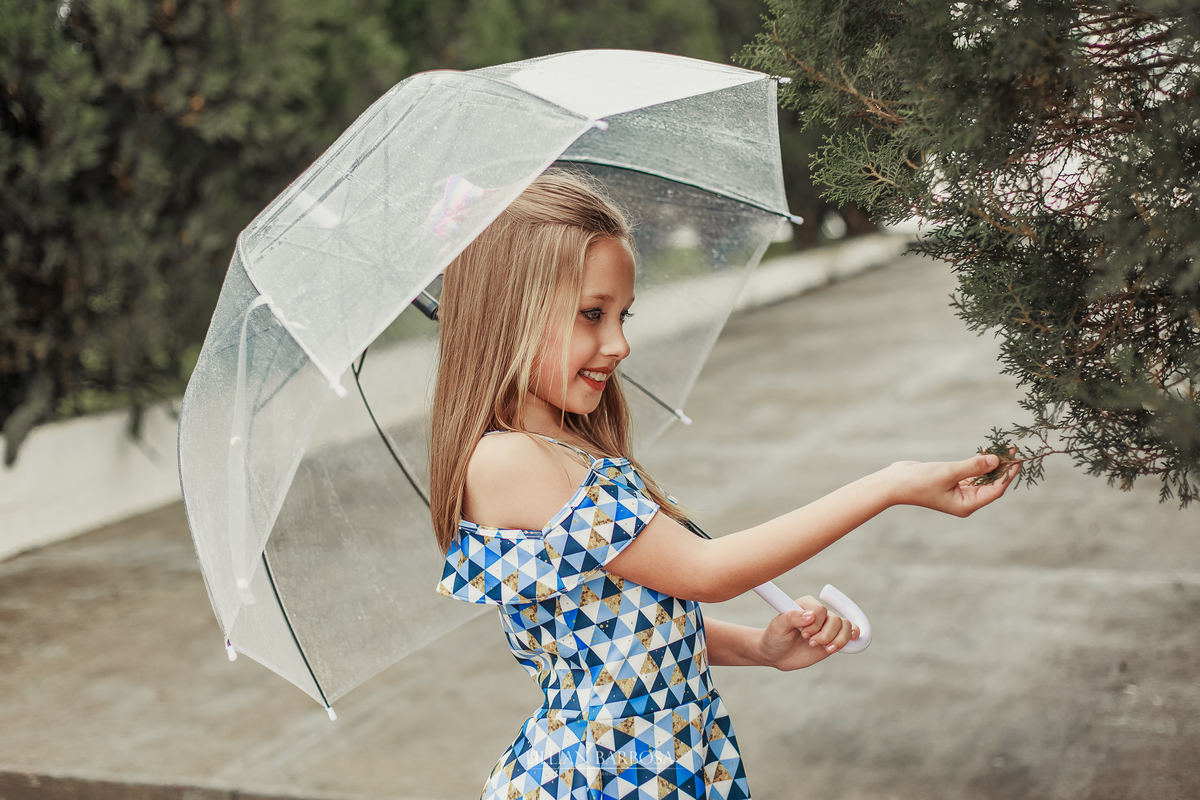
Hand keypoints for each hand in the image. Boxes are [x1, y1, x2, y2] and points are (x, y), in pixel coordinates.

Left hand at [758, 595, 857, 670]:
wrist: (775, 654)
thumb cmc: (774, 637)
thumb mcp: (778, 626)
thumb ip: (792, 618)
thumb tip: (811, 615)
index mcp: (805, 605)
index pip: (821, 610)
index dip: (815, 624)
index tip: (803, 634)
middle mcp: (818, 614)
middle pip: (835, 620)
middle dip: (825, 635)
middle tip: (810, 642)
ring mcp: (826, 626)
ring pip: (845, 626)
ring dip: (837, 640)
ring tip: (825, 648)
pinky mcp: (832, 638)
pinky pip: (850, 632)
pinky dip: (851, 637)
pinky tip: (847, 642)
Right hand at [882, 452, 1017, 516]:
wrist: (894, 482)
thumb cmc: (919, 482)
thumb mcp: (948, 472)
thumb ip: (973, 466)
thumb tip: (996, 459)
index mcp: (966, 504)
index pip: (995, 490)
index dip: (1007, 475)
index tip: (1016, 459)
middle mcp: (965, 500)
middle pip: (991, 484)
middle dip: (1002, 467)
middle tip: (1011, 449)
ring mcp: (959, 491)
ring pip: (982, 477)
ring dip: (991, 463)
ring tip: (1002, 447)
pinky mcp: (952, 481)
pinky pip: (972, 473)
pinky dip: (979, 463)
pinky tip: (986, 452)